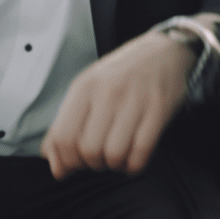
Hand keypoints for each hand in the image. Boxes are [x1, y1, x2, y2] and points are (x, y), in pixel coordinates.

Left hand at [40, 24, 196, 178]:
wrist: (163, 51)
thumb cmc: (122, 74)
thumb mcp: (87, 89)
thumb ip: (65, 126)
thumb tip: (56, 166)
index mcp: (85, 87)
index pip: (63, 137)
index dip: (67, 160)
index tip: (75, 162)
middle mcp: (108, 92)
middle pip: (89, 150)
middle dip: (92, 165)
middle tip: (99, 158)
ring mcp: (135, 100)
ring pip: (115, 154)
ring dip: (114, 165)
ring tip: (117, 157)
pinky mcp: (159, 110)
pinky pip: (141, 152)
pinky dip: (134, 165)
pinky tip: (133, 157)